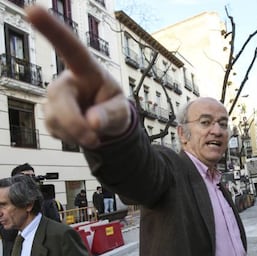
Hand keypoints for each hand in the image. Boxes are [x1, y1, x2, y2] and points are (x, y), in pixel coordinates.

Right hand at [25, 6, 129, 147]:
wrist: (104, 124)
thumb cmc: (114, 107)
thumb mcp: (121, 111)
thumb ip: (110, 115)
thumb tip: (92, 123)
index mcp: (86, 70)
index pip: (70, 48)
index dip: (52, 29)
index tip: (32, 10)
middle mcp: (66, 80)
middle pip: (59, 98)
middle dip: (75, 123)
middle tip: (94, 139)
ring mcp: (54, 98)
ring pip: (55, 118)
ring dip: (76, 134)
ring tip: (94, 134)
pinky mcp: (49, 114)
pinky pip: (54, 131)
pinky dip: (71, 138)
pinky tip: (80, 133)